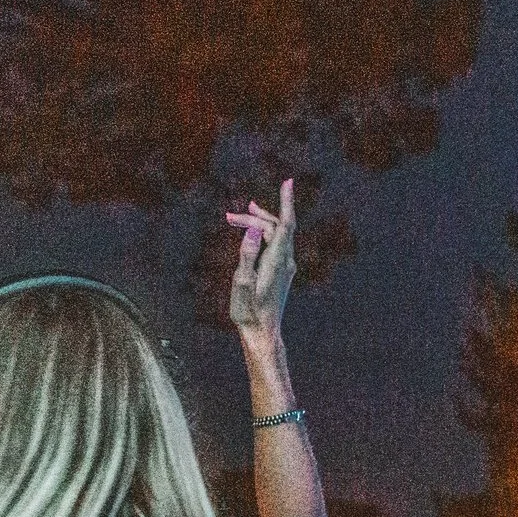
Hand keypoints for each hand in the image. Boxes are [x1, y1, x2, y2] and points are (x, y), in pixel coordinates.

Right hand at [225, 177, 296, 340]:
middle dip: (254, 217)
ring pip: (276, 236)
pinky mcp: (282, 272)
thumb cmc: (248, 312)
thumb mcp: (241, 283)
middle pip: (276, 228)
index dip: (287, 202)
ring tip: (237, 218)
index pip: (285, 224)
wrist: (262, 334)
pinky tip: (251, 235)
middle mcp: (286, 261)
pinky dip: (263, 235)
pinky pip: (276, 244)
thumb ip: (247, 255)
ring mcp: (286, 267)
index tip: (288, 182)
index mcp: (277, 261)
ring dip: (257, 225)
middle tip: (229, 217)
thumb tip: (252, 230)